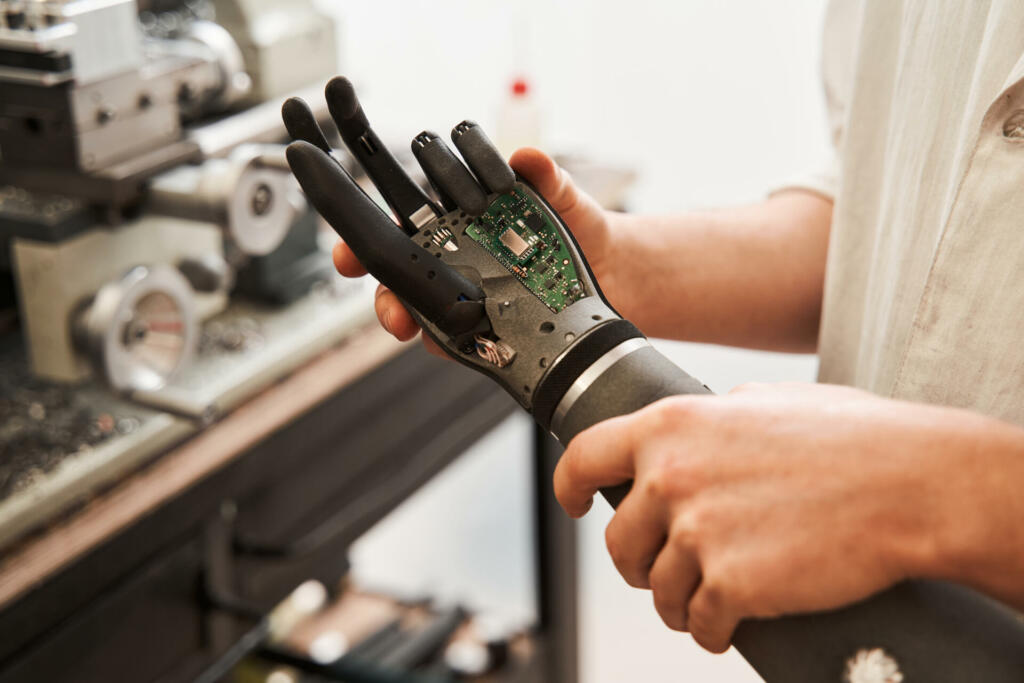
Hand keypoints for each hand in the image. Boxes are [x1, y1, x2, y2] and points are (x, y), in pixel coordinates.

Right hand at [333, 148, 612, 348]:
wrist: (619, 274)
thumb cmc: (584, 228)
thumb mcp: (566, 197)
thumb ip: (546, 178)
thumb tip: (526, 156)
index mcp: (461, 216)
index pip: (403, 218)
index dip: (366, 230)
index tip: (349, 242)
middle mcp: (456, 255)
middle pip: (399, 270)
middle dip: (378, 284)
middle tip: (380, 294)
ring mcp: (470, 294)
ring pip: (418, 306)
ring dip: (403, 316)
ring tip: (407, 323)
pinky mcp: (488, 327)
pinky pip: (454, 338)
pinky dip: (446, 342)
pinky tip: (450, 342)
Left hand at [553, 382, 1023, 652]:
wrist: (910, 484)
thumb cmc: (852, 438)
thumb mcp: (767, 400)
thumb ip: (714, 413)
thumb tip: (696, 422)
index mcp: (672, 426)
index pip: (585, 455)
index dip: (569, 485)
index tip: (573, 503)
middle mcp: (671, 477)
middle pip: (620, 540)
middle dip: (637, 561)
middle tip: (662, 568)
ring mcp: (697, 532)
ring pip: (658, 589)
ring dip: (678, 600)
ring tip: (704, 599)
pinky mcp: (730, 583)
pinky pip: (700, 623)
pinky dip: (711, 629)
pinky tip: (729, 622)